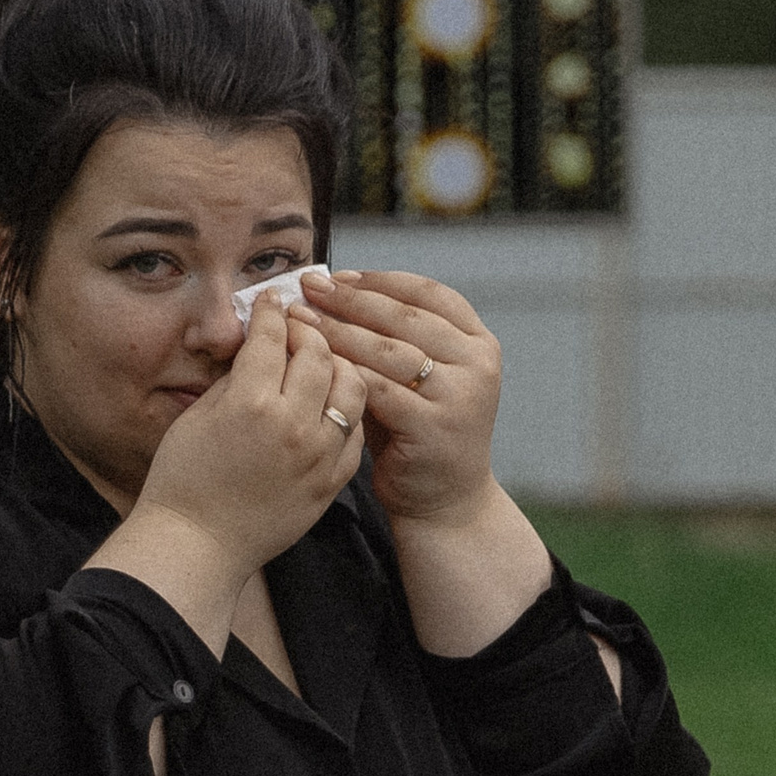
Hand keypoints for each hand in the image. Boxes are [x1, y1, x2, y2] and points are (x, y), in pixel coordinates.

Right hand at [88, 296, 365, 657]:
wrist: (196, 545)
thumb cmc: (182, 483)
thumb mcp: (197, 418)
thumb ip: (234, 379)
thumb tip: (258, 349)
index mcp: (249, 403)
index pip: (272, 337)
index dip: (272, 311)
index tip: (273, 300)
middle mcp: (292, 424)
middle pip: (318, 353)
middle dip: (308, 330)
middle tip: (299, 324)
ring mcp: (318, 454)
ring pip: (350, 386)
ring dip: (338, 365)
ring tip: (323, 361)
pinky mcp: (332, 480)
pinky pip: (354, 430)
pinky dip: (346, 408)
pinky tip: (330, 403)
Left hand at [297, 270, 499, 525]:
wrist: (443, 499)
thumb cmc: (413, 432)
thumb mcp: (411, 378)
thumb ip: (386, 340)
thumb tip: (329, 294)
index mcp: (477, 341)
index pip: (428, 294)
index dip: (379, 281)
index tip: (336, 275)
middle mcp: (477, 362)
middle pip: (405, 317)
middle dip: (350, 300)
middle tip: (307, 287)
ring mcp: (460, 394)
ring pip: (388, 350)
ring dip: (338, 331)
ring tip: (298, 320)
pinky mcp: (434, 426)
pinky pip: (378, 390)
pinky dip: (342, 374)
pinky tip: (311, 365)